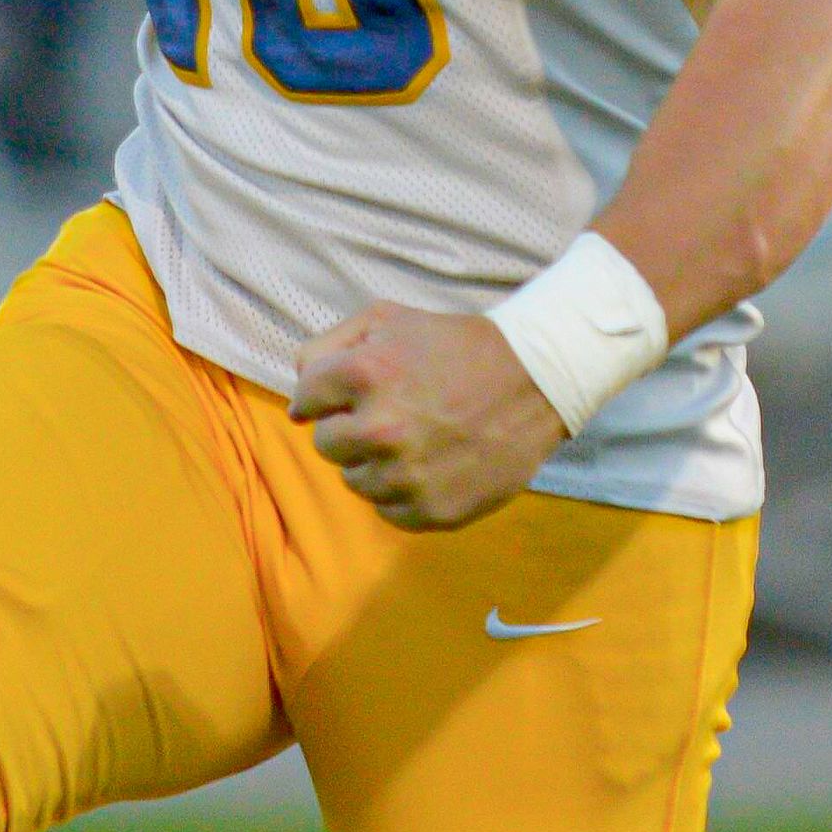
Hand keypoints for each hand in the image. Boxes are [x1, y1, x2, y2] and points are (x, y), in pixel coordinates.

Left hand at [289, 304, 567, 530]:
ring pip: (354, 481)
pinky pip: (388, 511)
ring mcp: (407, 475)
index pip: (304, 401)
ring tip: (413, 438)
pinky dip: (401, 493)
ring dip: (373, 462)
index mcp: (363, 375)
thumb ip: (327, 348)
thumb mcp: (387, 319)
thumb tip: (297, 404)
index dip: (326, 395)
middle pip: (325, 445)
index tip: (354, 392)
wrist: (535, 380)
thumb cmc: (454, 345)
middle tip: (388, 414)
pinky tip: (429, 465)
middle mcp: (380, 429)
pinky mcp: (433, 510)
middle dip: (348, 428)